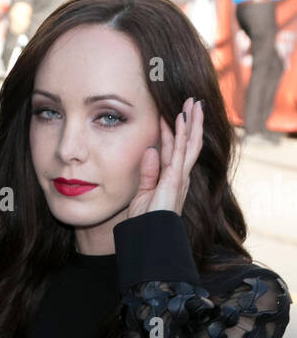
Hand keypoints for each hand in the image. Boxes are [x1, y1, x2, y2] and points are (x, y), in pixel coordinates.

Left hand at [128, 97, 203, 220]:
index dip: (173, 131)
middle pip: (188, 143)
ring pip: (189, 142)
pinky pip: (180, 151)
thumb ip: (148, 172)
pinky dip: (181, 133)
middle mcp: (180, 175)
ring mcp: (180, 176)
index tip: (171, 114)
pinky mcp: (176, 177)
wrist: (148, 236)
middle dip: (191, 122)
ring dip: (191, 121)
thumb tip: (149, 151)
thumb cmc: (146, 221)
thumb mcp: (144, 193)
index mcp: (172, 178)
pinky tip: (181, 118)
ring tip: (193, 102)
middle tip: (192, 101)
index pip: (173, 149)